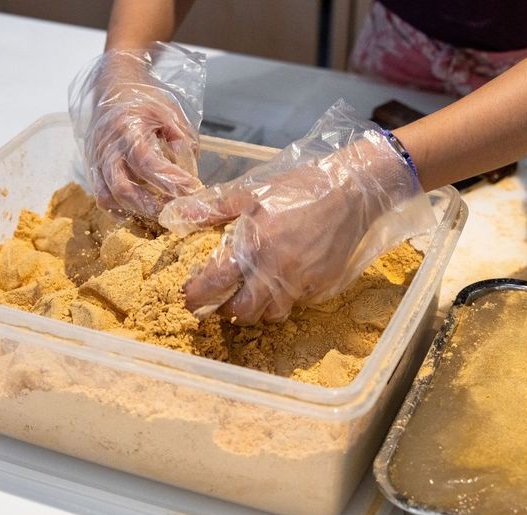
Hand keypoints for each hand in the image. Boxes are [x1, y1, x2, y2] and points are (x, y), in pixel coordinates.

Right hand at [69, 43, 205, 219]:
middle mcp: (108, 147)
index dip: (170, 180)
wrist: (114, 87)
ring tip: (160, 212)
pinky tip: (140, 208)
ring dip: (136, 210)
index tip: (193, 190)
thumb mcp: (171, 114)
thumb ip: (182, 144)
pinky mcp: (93, 168)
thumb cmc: (145, 100)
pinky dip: (120, 208)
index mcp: (127, 129)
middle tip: (175, 211)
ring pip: (110, 197)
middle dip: (151, 206)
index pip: (147, 162)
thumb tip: (190, 178)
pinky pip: (102, 196)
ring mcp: (97, 160)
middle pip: (123, 188)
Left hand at [160, 100, 434, 324]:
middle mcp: (278, 268)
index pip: (217, 282)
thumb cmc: (299, 188)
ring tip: (253, 294)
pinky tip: (283, 281)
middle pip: (244, 311)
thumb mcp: (250, 192)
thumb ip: (211, 209)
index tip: (188, 299)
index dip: (199, 296)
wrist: (353, 190)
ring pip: (272, 314)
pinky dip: (286, 298)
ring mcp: (303, 281)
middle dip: (228, 311)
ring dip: (258, 310)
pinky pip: (298, 304)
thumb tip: (174, 216)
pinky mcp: (323, 286)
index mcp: (255, 243)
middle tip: (221, 301)